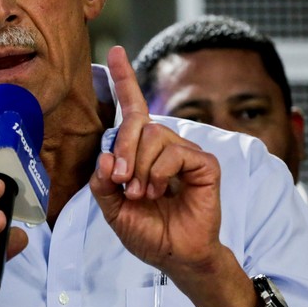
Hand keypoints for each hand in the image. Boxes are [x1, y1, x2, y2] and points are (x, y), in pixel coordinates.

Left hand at [90, 46, 224, 276]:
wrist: (174, 255)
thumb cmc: (147, 230)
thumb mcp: (112, 207)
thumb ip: (103, 181)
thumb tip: (107, 155)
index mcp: (140, 151)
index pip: (133, 108)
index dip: (124, 79)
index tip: (114, 51)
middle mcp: (163, 145)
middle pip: (138, 123)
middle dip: (125, 149)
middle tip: (122, 180)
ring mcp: (184, 151)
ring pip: (155, 135)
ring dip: (141, 167)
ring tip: (142, 193)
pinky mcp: (204, 163)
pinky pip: (175, 152)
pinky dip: (160, 172)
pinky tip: (160, 190)